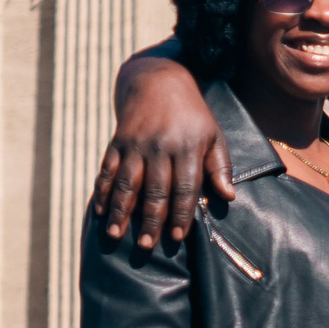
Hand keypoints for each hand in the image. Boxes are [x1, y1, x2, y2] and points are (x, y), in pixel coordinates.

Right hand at [93, 54, 232, 249]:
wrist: (158, 82)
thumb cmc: (193, 116)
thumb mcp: (214, 136)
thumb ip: (220, 167)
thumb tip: (229, 197)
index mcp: (188, 147)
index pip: (185, 187)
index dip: (181, 213)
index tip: (177, 237)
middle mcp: (160, 146)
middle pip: (155, 189)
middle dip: (150, 220)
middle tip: (146, 245)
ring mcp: (136, 144)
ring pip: (127, 182)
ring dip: (121, 210)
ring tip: (116, 235)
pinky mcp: (117, 141)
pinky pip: (108, 169)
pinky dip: (103, 191)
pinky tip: (100, 211)